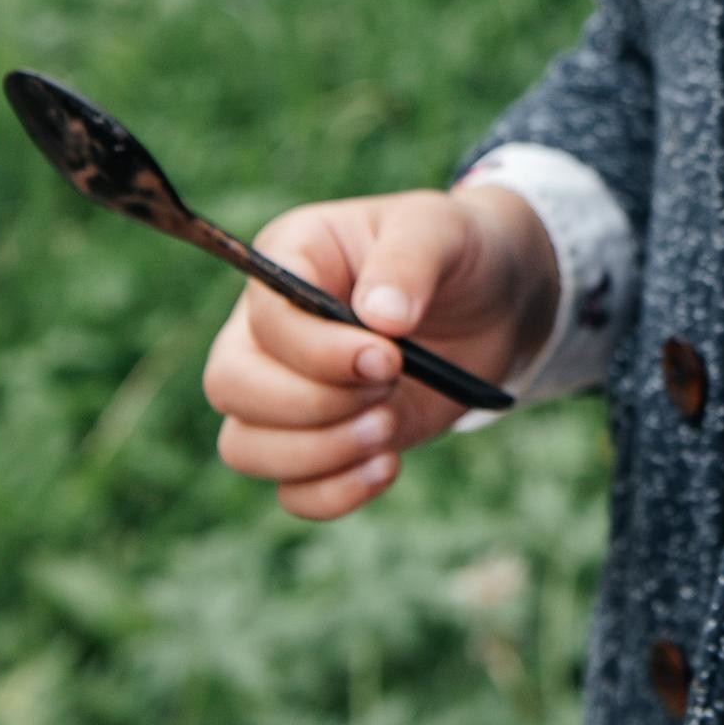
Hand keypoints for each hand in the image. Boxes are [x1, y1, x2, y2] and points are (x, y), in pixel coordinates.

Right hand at [201, 183, 557, 519]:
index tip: (389, 358)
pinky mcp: (319, 440)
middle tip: (389, 389)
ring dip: (320, 452)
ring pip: (245, 446)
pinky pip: (290, 492)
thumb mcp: (441, 231)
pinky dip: (333, 494)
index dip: (318, 351)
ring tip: (390, 425)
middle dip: (312, 404)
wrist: (492, 302)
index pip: (264, 318)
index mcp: (289, 258)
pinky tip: (388, 466)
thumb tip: (381, 317)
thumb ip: (409, 262)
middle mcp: (269, 328)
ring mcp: (286, 389)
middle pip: (231, 386)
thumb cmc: (454, 252)